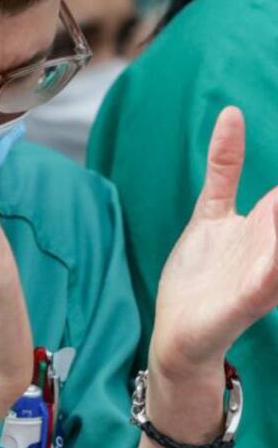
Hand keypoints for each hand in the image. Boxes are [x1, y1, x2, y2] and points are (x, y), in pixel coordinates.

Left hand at [153, 107, 277, 380]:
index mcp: (269, 224)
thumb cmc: (200, 275)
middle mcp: (273, 247)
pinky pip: (268, 283)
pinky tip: (273, 257)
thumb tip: (232, 113)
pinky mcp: (246, 301)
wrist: (180, 334)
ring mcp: (264, 275)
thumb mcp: (211, 211)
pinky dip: (274, 269)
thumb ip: (225, 167)